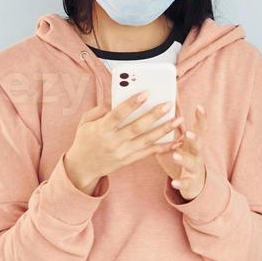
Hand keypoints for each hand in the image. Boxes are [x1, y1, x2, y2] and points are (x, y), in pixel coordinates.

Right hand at [63, 94, 181, 194]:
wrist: (82, 167)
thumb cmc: (85, 139)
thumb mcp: (86, 122)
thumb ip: (101, 109)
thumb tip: (117, 96)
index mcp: (101, 129)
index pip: (118, 114)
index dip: (132, 104)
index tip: (146, 93)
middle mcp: (113, 141)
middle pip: (136, 127)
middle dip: (154, 115)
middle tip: (169, 104)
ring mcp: (122, 152)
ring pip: (146, 140)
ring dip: (164, 130)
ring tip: (179, 119)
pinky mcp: (129, 160)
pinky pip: (148, 153)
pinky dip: (163, 147)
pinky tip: (176, 141)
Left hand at [156, 105, 208, 201]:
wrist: (197, 185)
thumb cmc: (185, 159)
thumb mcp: (182, 144)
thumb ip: (175, 131)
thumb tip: (159, 113)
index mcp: (195, 143)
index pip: (201, 129)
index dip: (202, 119)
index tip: (199, 107)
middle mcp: (198, 154)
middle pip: (199, 145)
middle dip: (194, 138)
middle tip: (188, 133)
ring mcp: (195, 168)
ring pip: (191, 163)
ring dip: (184, 159)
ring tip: (175, 155)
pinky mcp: (190, 182)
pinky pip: (186, 182)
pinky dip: (181, 183)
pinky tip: (174, 183)